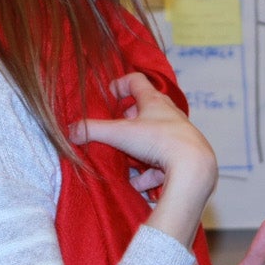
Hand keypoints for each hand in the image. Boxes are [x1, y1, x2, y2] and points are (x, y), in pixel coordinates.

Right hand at [69, 72, 216, 246]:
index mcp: (155, 101)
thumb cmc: (159, 141)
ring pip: (154, 138)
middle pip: (146, 109)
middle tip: (116, 129)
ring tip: (125, 161)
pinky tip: (139, 184)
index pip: (136, 81)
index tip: (108, 97)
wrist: (194, 167)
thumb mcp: (120, 134)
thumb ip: (92, 131)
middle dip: (128, 120)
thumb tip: (70, 131)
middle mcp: (170, 115)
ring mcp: (179, 135)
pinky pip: (163, 163)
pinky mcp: (184, 156)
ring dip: (137, 149)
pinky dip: (150, 172)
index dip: (120, 84)